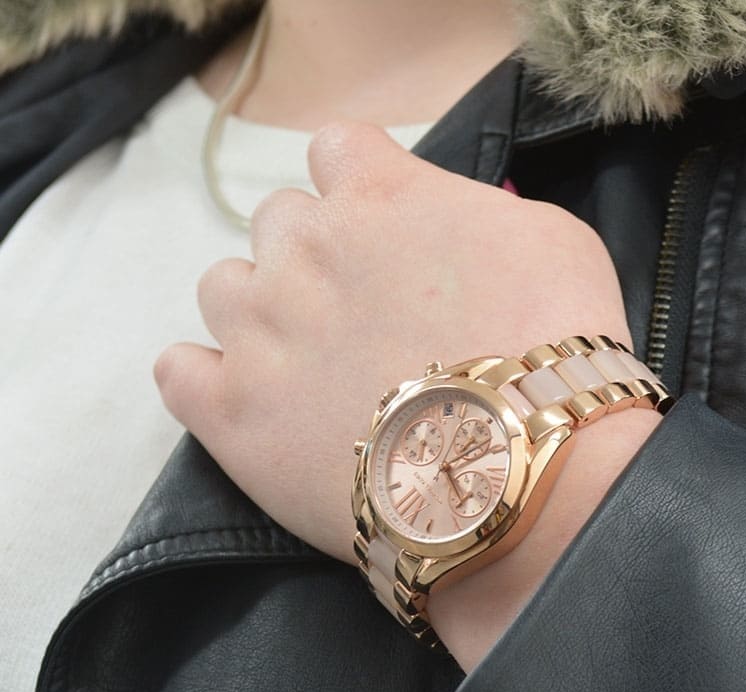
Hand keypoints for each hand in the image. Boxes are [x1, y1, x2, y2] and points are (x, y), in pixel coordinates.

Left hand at [154, 121, 634, 566]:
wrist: (518, 473)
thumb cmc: (554, 356)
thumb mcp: (552, 240)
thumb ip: (476, 209)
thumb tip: (445, 223)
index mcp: (376, 195)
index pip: (337, 151)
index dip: (364, 190)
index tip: (388, 233)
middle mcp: (301, 249)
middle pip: (279, 220)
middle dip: (317, 256)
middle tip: (366, 317)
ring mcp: (258, 331)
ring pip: (223, 286)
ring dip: (261, 312)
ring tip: (312, 366)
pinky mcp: (230, 413)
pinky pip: (177, 371)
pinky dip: (204, 377)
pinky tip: (246, 396)